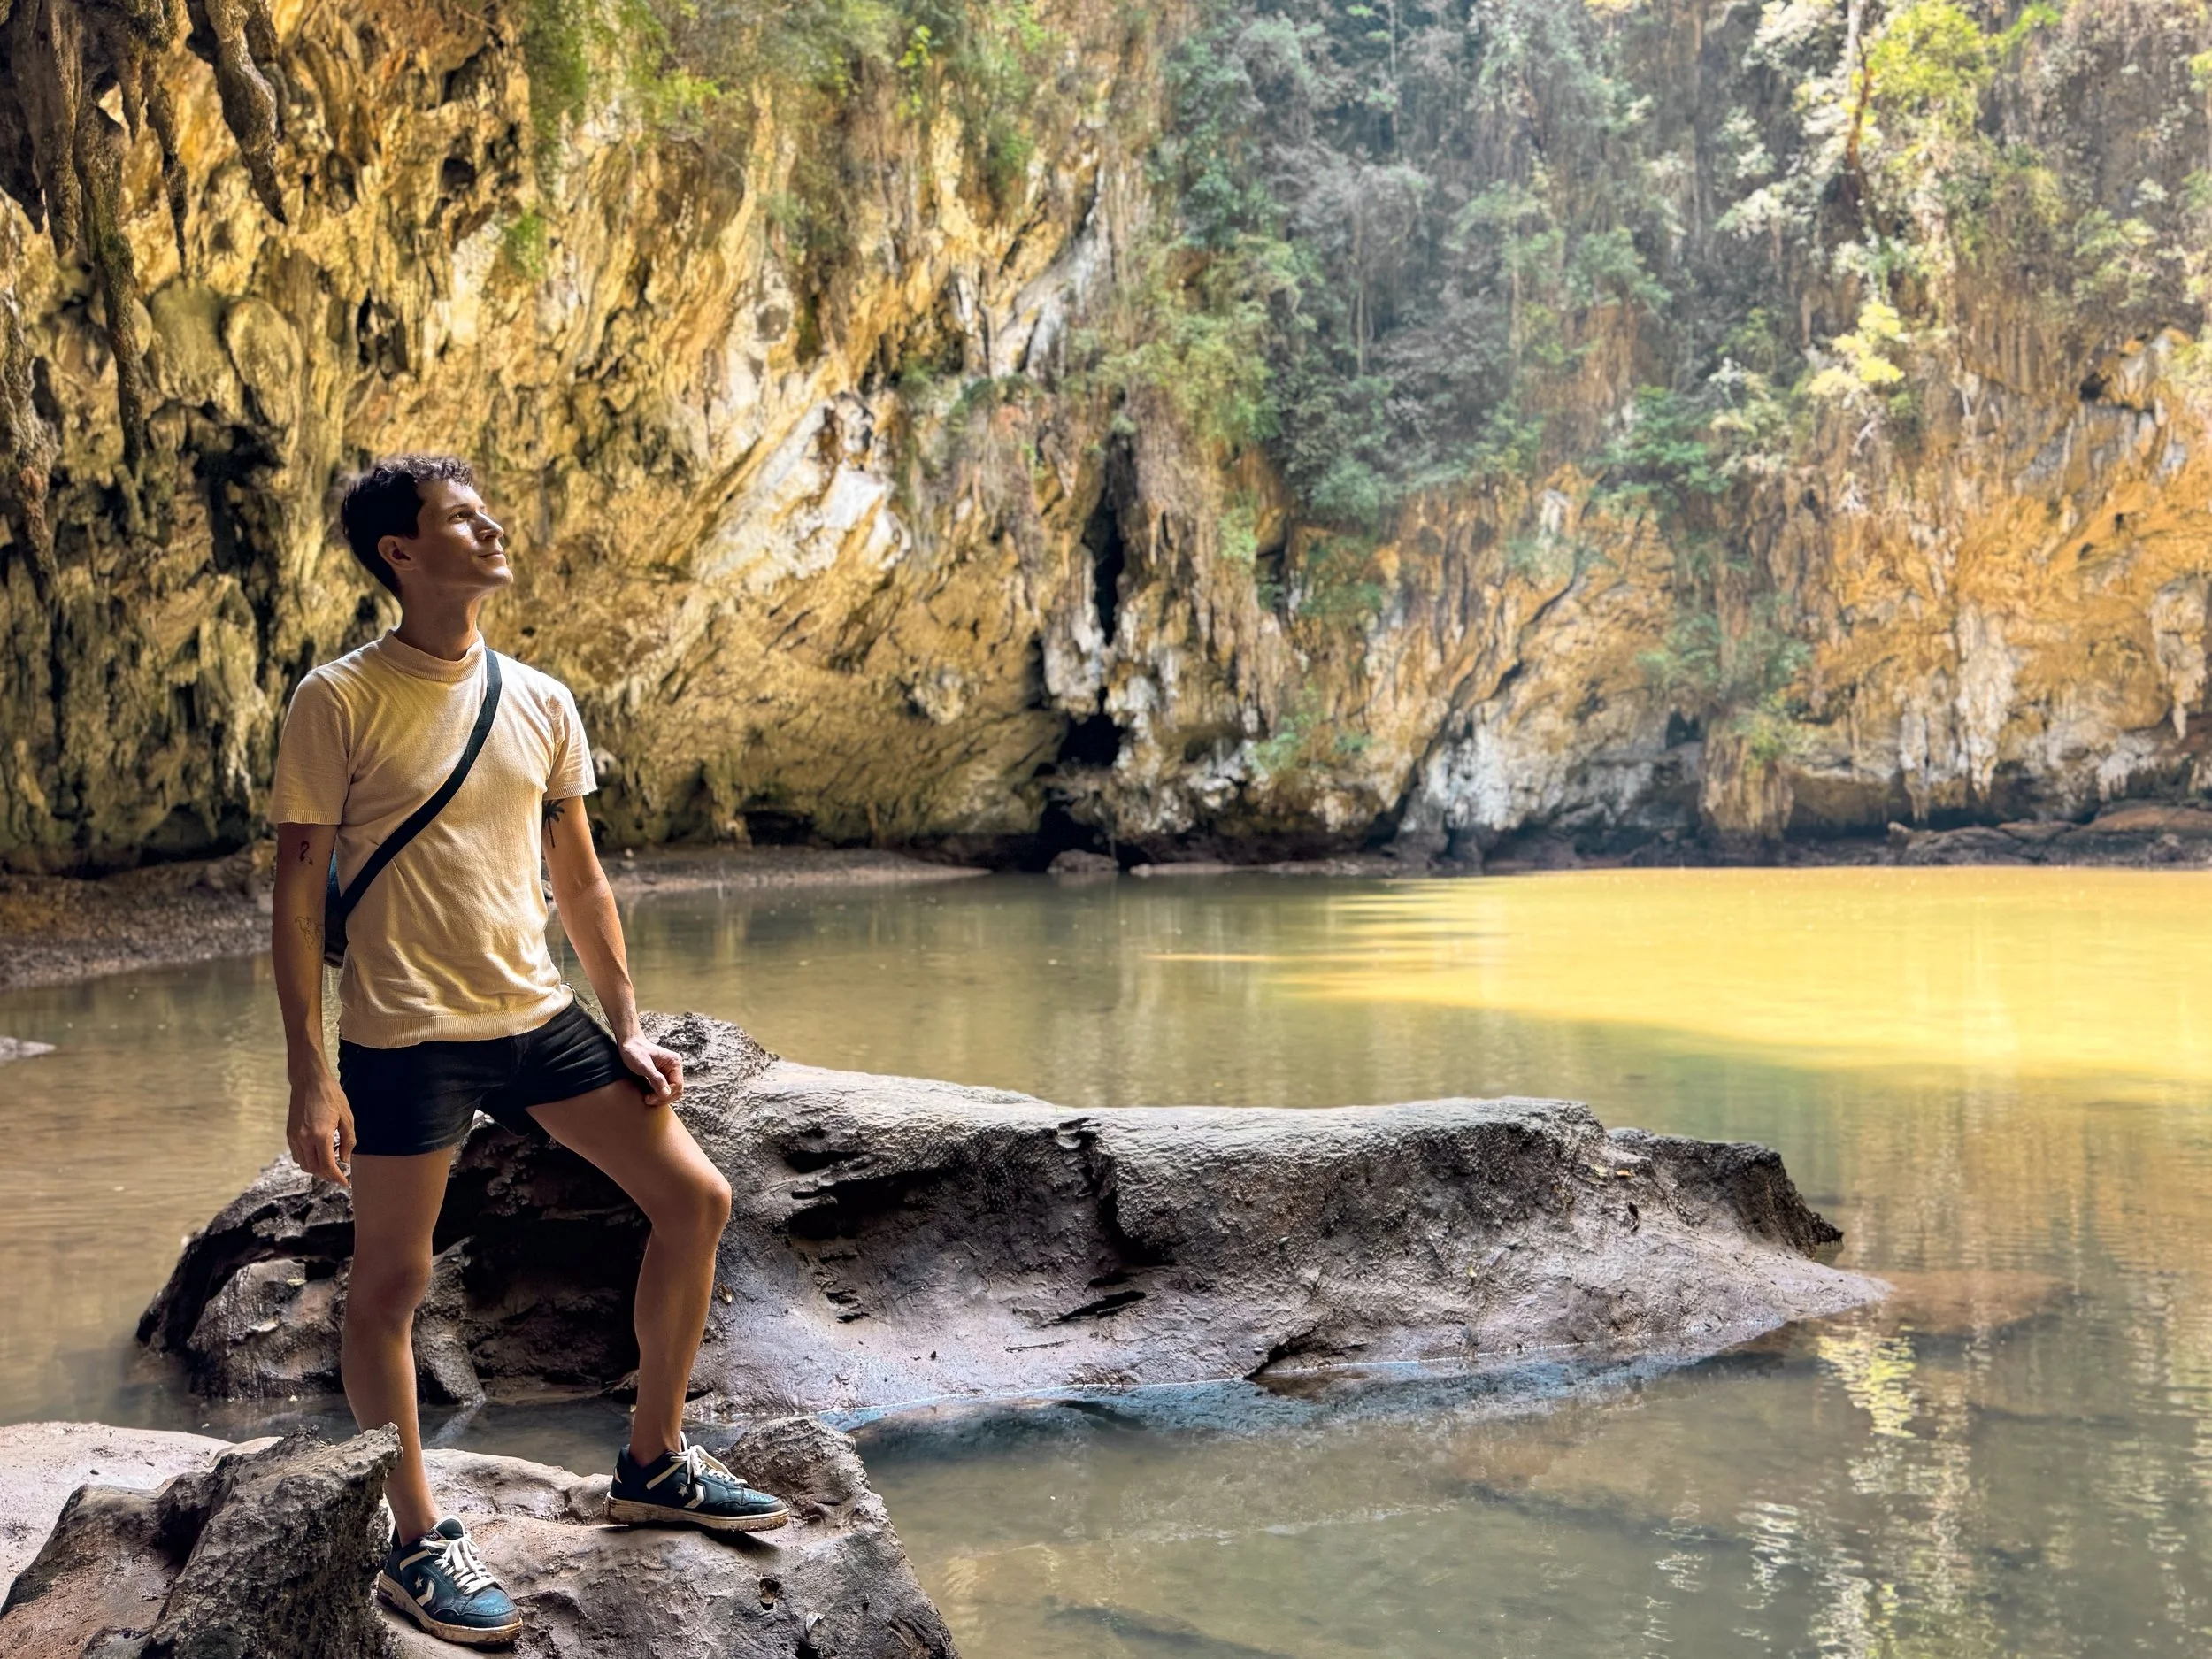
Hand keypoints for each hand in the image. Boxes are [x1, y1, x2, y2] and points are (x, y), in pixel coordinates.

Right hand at [287, 1068, 355, 1185]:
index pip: (327, 1166)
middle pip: (314, 1169)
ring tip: (330, 1166)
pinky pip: (297, 1155)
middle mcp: (304, 1139)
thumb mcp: (347, 1118)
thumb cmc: (332, 1097)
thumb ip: (348, 1142)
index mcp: (320, 1135)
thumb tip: (344, 1160)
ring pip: (304, 1164)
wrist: (310, 1081)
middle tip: (339, 1175)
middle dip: (327, 1176)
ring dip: (317, 1170)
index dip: (336, 1177)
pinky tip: (318, 1156)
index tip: (345, 1182)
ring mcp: (294, 1137)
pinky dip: (307, 1161)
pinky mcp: (289, 1134)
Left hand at [618, 1035, 683, 1107]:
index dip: (665, 1095)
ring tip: (647, 1098)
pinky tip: (648, 1095)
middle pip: (676, 1090)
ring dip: (661, 1098)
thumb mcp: (644, 1066)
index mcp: (674, 1063)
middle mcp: (675, 1067)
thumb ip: (656, 1079)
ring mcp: (670, 1071)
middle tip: (648, 1100)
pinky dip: (658, 1094)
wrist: (628, 1043)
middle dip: (663, 1098)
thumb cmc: (635, 1052)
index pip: (677, 1085)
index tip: (650, 1098)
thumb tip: (666, 1094)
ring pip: (672, 1091)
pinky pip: (665, 1089)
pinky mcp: (663, 1075)